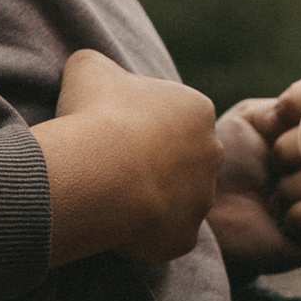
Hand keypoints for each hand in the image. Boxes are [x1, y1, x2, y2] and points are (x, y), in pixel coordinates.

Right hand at [33, 48, 220, 266]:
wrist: (96, 172)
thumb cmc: (95, 115)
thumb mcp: (88, 67)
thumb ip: (98, 64)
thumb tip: (92, 67)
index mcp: (198, 110)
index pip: (175, 117)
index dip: (141, 124)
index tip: (113, 130)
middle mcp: (212, 153)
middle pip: (181, 159)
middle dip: (152, 163)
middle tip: (113, 165)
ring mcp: (202, 199)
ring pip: (175, 199)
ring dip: (149, 198)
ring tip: (111, 194)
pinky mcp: (185, 236)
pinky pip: (164, 236)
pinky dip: (142, 234)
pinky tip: (115, 222)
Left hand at [208, 74, 300, 274]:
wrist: (211, 219)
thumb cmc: (228, 169)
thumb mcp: (251, 119)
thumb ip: (292, 102)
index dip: (294, 105)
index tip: (268, 126)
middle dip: (286, 154)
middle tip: (271, 174)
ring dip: (290, 189)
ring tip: (274, 201)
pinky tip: (287, 223)